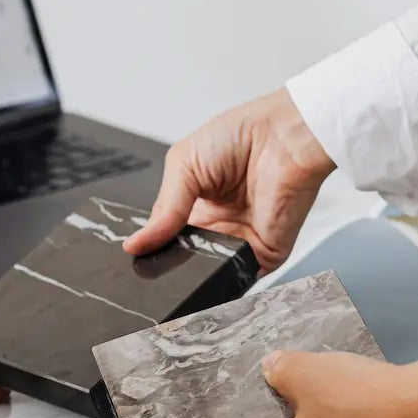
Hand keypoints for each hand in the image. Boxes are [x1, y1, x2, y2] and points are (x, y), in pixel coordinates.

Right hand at [125, 89, 335, 272]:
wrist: (283, 136)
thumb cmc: (239, 136)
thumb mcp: (183, 165)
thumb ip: (162, 210)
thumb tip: (134, 244)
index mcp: (194, 207)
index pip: (166, 239)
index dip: (151, 249)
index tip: (136, 258)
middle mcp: (217, 228)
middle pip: (185, 262)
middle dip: (170, 268)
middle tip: (152, 270)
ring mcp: (240, 243)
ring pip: (209, 275)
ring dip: (194, 277)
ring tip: (179, 270)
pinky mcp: (264, 255)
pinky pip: (240, 278)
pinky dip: (224, 282)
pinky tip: (207, 273)